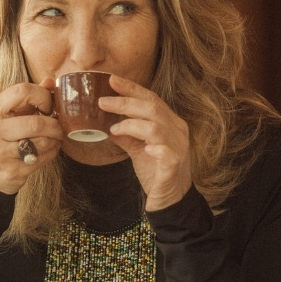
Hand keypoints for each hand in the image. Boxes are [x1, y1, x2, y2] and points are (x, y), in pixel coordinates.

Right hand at [0, 81, 63, 194]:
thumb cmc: (1, 138)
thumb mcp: (7, 115)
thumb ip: (28, 98)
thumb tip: (51, 81)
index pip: (22, 91)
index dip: (43, 96)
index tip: (48, 107)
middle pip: (36, 123)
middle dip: (54, 125)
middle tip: (59, 127)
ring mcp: (1, 152)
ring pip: (42, 142)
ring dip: (55, 140)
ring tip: (55, 138)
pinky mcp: (13, 170)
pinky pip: (42, 158)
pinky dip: (52, 152)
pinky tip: (49, 149)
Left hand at [102, 75, 192, 210]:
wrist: (171, 201)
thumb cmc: (156, 172)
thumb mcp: (138, 149)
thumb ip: (127, 135)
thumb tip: (106, 123)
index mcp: (170, 123)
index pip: (152, 99)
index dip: (132, 88)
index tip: (111, 80)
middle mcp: (177, 131)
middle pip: (153, 108)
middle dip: (125, 102)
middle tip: (102, 102)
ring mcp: (178, 148)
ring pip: (155, 126)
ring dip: (131, 124)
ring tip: (114, 128)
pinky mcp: (174, 166)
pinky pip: (165, 151)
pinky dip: (153, 147)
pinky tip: (144, 148)